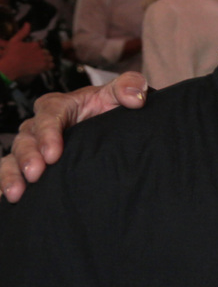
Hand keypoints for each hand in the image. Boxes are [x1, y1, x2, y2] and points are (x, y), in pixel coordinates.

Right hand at [0, 23, 50, 82]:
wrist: (10, 66)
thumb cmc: (10, 54)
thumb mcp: (14, 40)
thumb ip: (22, 32)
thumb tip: (28, 23)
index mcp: (35, 45)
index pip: (41, 45)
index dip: (37, 48)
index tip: (32, 51)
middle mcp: (40, 51)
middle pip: (46, 51)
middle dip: (43, 54)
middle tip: (35, 57)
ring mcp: (43, 59)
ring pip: (50, 58)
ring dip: (47, 59)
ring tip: (40, 61)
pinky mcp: (43, 67)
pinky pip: (51, 65)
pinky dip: (49, 65)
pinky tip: (44, 66)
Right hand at [0, 72, 145, 202]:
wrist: (115, 129)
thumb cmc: (113, 109)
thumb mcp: (123, 94)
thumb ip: (130, 87)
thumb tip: (135, 98)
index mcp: (59, 106)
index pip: (48, 116)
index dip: (48, 134)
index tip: (54, 154)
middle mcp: (40, 125)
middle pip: (26, 139)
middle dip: (28, 157)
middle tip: (35, 175)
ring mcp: (33, 147)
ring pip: (13, 158)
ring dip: (11, 175)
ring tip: (16, 193)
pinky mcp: (33, 165)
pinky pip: (11, 173)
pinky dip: (5, 184)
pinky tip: (7, 199)